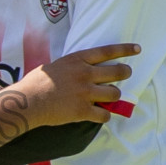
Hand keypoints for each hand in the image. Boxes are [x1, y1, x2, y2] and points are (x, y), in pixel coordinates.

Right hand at [10, 43, 139, 127]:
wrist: (27, 101)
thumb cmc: (36, 82)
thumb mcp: (55, 65)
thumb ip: (72, 66)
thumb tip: (82, 68)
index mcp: (77, 60)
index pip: (107, 51)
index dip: (125, 49)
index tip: (138, 49)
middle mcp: (85, 74)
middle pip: (118, 72)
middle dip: (125, 73)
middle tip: (125, 74)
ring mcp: (85, 93)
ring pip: (115, 94)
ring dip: (114, 96)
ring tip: (108, 97)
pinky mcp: (83, 111)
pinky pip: (105, 115)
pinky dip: (104, 116)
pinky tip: (100, 115)